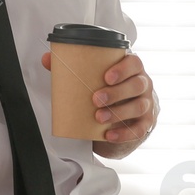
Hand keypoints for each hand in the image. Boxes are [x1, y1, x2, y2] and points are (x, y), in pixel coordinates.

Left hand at [41, 50, 157, 147]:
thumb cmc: (108, 89)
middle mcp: (143, 84)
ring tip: (99, 118)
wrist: (123, 114)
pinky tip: (109, 135)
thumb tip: (47, 59)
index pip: (134, 63)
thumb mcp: (93, 77)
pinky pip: (139, 129)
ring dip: (118, 113)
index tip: (106, 77)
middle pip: (137, 85)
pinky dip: (124, 133)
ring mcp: (146, 104)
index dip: (123, 69)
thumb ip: (72, 67)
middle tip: (95, 100)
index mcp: (131, 69)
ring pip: (138, 106)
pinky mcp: (146, 123)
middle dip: (116, 93)